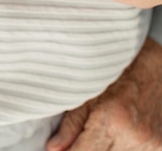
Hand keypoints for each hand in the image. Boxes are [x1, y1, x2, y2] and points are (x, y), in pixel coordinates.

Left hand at [47, 38, 161, 150]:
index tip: (61, 147)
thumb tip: (53, 148)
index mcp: (113, 120)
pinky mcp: (161, 147)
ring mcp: (152, 145)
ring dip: (106, 148)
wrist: (158, 61)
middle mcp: (134, 137)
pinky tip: (120, 131)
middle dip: (86, 148)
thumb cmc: (121, 66)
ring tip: (104, 125)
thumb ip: (72, 121)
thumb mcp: (91, 85)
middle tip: (84, 132)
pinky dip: (122, 147)